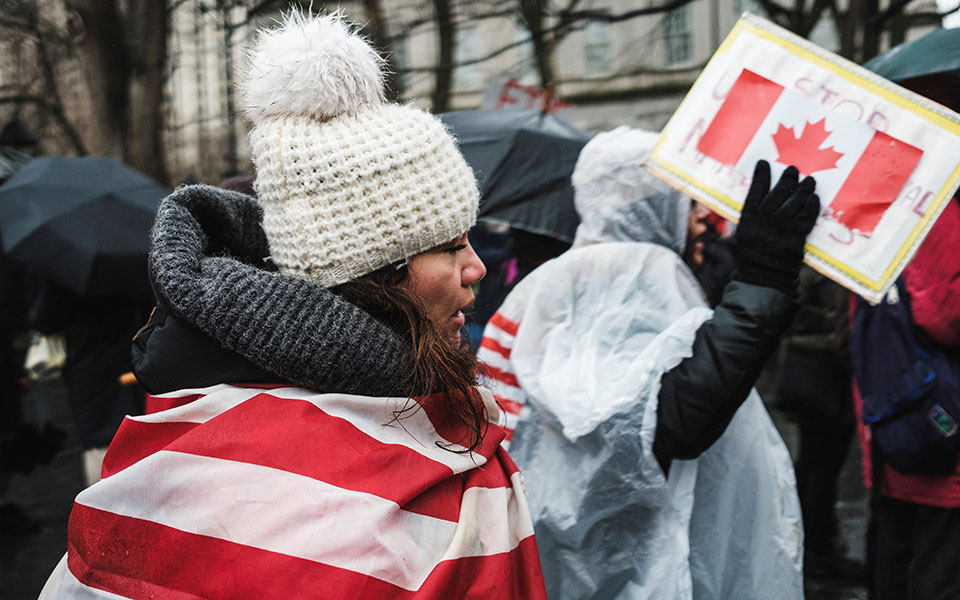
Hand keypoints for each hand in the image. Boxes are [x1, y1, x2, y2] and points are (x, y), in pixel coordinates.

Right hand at [734, 160, 819, 294]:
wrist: (763, 272)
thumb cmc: (752, 251)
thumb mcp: (745, 230)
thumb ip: (753, 214)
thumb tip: (762, 196)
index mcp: (750, 215)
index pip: (756, 189)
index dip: (761, 175)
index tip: (764, 163)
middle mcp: (766, 217)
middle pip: (780, 191)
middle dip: (788, 178)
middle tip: (793, 169)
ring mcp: (782, 225)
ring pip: (796, 201)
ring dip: (804, 188)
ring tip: (810, 180)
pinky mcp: (797, 234)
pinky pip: (807, 216)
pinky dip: (812, 206)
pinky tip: (814, 198)